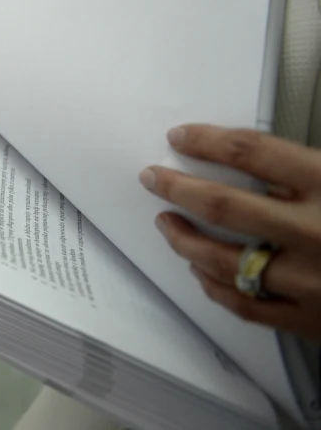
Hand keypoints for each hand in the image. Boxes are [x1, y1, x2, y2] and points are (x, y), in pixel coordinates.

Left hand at [143, 124, 320, 342]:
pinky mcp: (313, 319)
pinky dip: (217, 289)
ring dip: (186, 241)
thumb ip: (313, 165)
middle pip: (223, 205)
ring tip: (167, 225)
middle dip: (178, 188)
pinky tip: (202, 275)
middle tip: (152, 178)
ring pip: (225, 261)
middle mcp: (315, 231)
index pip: (250, 153)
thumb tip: (263, 153)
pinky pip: (249, 306)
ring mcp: (312, 280)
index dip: (206, 141)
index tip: (181, 137)